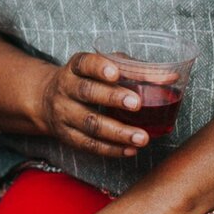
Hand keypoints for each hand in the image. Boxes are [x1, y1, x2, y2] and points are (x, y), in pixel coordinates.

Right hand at [37, 53, 152, 158]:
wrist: (46, 101)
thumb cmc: (85, 81)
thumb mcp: (100, 68)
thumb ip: (130, 69)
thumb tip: (167, 77)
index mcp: (75, 68)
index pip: (85, 63)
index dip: (99, 67)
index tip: (116, 73)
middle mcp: (65, 88)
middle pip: (86, 92)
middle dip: (112, 98)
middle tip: (136, 104)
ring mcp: (64, 114)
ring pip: (89, 124)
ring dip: (118, 132)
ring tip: (142, 137)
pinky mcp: (67, 135)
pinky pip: (89, 145)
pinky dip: (111, 149)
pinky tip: (130, 150)